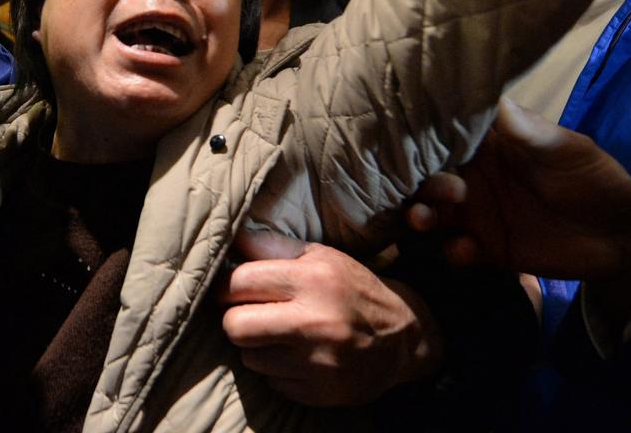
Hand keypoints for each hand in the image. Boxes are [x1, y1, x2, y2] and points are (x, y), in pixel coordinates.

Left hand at [218, 229, 441, 406]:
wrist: (405, 339)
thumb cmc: (352, 290)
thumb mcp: (320, 257)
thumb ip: (271, 247)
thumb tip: (229, 238)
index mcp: (313, 280)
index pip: (238, 282)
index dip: (225, 287)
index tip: (230, 291)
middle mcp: (315, 322)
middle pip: (234, 326)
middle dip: (235, 320)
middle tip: (250, 315)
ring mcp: (318, 363)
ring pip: (249, 358)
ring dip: (258, 347)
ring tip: (281, 336)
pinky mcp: (320, 393)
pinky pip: (272, 383)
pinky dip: (278, 371)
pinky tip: (299, 358)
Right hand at [408, 99, 630, 333]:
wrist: (621, 237)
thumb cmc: (592, 179)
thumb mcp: (565, 149)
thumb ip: (526, 130)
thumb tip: (489, 95)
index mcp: (488, 146)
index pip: (445, 134)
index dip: (424, 134)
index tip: (407, 136)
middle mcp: (474, 177)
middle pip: (429, 174)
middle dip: (421, 180)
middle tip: (446, 189)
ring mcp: (477, 214)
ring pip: (432, 211)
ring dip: (421, 214)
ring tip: (424, 220)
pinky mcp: (485, 248)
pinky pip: (455, 249)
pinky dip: (454, 250)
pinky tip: (467, 250)